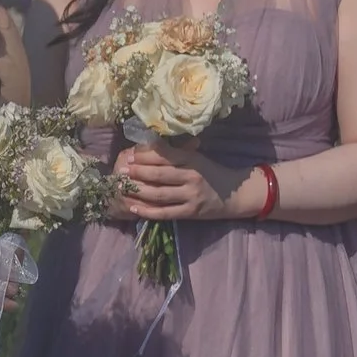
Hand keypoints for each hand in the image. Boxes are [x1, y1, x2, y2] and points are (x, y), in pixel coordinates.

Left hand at [109, 142, 229, 224]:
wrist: (234, 194)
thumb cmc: (211, 173)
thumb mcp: (197, 158)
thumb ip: (177, 153)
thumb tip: (150, 143)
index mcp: (192, 159)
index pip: (165, 155)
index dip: (145, 155)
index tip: (130, 154)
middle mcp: (191, 176)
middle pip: (159, 174)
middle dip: (138, 172)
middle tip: (122, 170)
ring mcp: (191, 196)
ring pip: (159, 194)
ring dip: (138, 191)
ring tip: (122, 187)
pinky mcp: (190, 213)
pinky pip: (165, 213)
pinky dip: (148, 211)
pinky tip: (134, 207)